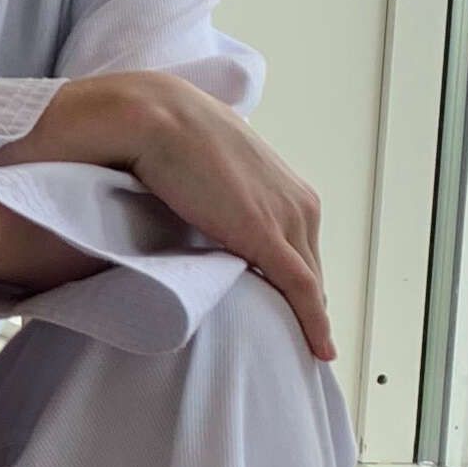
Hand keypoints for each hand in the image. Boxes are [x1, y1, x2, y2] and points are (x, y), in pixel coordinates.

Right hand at [2, 71, 331, 359]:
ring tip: (301, 347)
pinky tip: (318, 351)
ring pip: (308, 281)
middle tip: (298, 336)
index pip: (296, 240)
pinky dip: (314, 322)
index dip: (294, 274)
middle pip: (309, 264)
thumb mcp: (194, 162)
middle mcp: (295, 200)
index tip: (289, 304)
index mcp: (277, 181)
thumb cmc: (159, 131)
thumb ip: (201, 186)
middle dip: (306, 300)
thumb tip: (175, 204)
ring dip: (306, 315)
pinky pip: (302, 290)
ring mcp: (286, 218)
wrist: (149, 115)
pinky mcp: (267, 237)